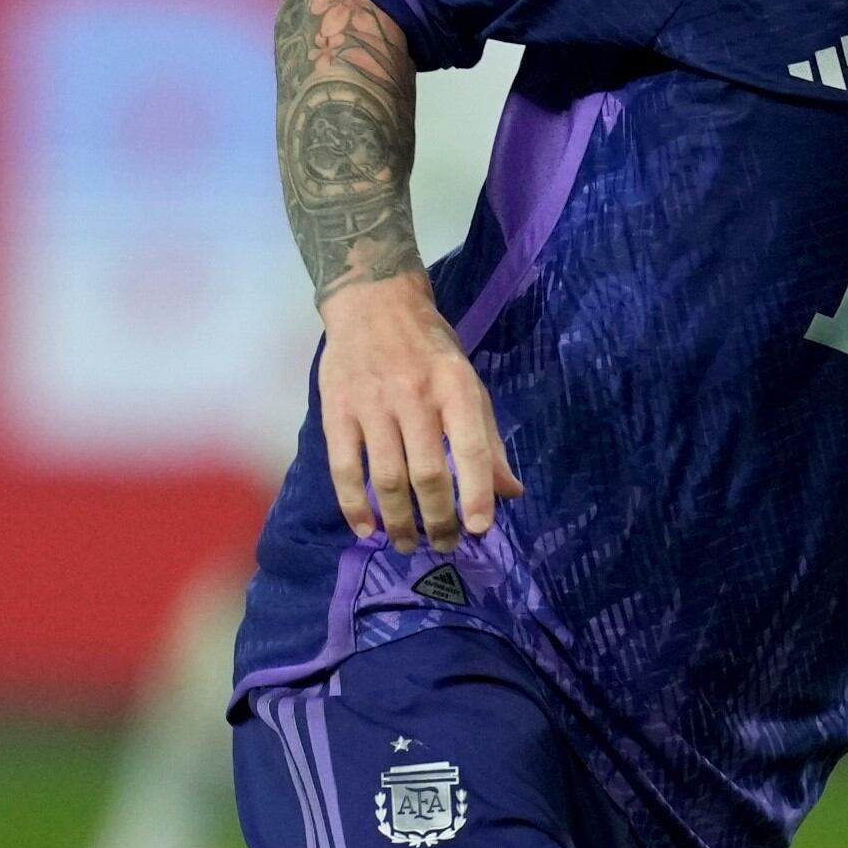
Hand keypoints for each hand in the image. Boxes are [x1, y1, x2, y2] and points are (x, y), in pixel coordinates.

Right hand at [317, 275, 519, 549]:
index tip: (480, 529)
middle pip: (428, 473)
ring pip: (387, 478)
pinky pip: (344, 469)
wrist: (373, 303)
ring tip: (409, 544)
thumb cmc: (430, 348)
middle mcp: (414, 397)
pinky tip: (367, 528)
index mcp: (455, 387)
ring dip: (399, 520)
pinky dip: (354, 505)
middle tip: (445, 544)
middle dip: (439, 519)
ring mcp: (371, 405)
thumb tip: (511, 492)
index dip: (478, 493)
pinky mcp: (336, 412)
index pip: (472, 449)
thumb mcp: (469, 384)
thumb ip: (488, 439)